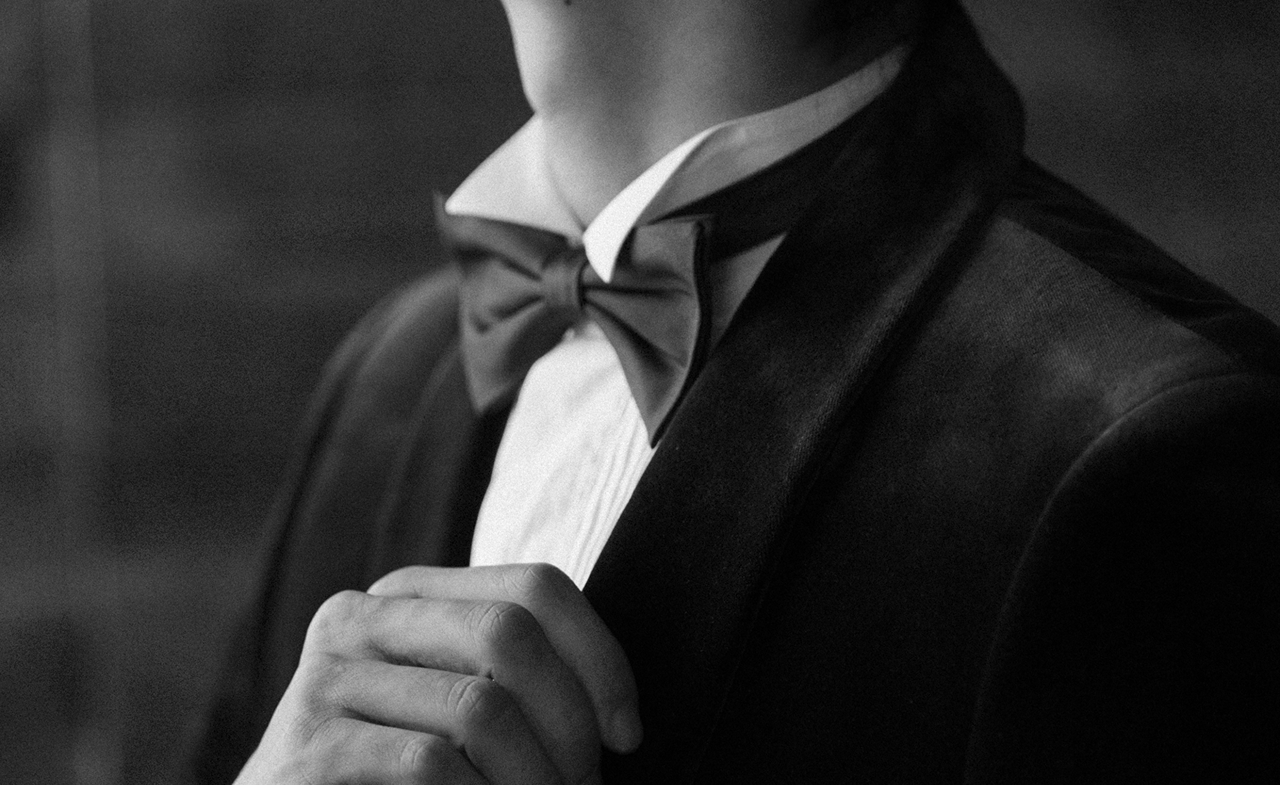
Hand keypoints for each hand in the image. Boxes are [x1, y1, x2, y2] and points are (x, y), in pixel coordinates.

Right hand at [234, 563, 641, 783]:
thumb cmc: (397, 776)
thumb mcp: (458, 707)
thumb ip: (513, 677)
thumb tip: (620, 716)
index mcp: (410, 594)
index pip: (536, 586)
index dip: (600, 656)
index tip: (627, 733)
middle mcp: (360, 617)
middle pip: (509, 632)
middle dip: (569, 721)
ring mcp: (324, 678)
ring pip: (480, 707)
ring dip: (535, 777)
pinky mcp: (305, 749)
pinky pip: (429, 763)